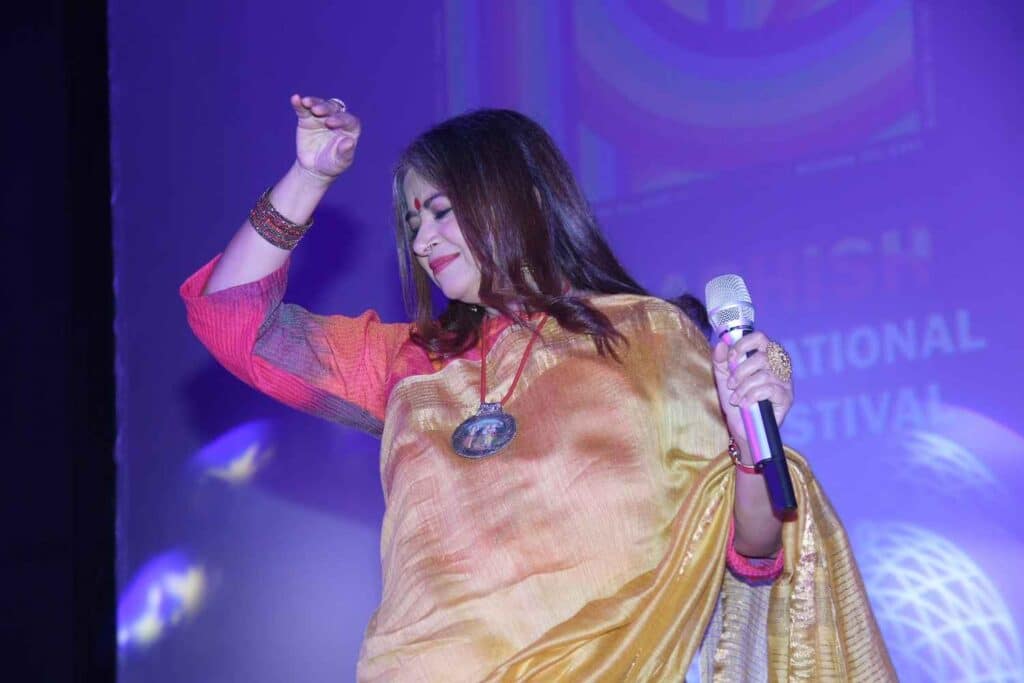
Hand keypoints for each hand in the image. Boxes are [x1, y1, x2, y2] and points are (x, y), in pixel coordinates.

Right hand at [291, 94, 360, 180]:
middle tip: (317, 111)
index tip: (330, 123)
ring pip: (319, 105)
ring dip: (313, 102)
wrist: (314, 168)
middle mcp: (337, 119)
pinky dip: (299, 104)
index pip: (348, 120)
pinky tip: (295, 99)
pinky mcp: (307, 118)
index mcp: (350, 128)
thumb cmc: (332, 164)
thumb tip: (350, 142)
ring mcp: (322, 117)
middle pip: (333, 109)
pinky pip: (303, 109)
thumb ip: (345, 152)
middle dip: (325, 108)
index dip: (340, 119)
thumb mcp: (340, 162)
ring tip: (306, 102)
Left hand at [711, 332, 793, 455]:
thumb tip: (722, 343)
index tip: (730, 359)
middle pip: (762, 357)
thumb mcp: (723, 377)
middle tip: (731, 384)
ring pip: (764, 375)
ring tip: (736, 398)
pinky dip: (752, 396)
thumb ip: (721, 359)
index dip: (743, 345)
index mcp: (765, 355)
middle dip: (741, 371)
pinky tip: (745, 404)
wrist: (741, 427)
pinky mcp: (786, 398)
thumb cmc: (735, 399)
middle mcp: (779, 365)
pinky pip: (770, 390)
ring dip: (744, 387)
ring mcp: (785, 381)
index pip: (760, 338)